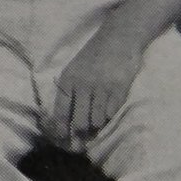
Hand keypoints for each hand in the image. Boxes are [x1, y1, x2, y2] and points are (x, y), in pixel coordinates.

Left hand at [52, 23, 148, 140]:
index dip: (62, 130)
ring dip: (97, 125)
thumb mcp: (74, 70)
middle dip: (80, 135)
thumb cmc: (93, 56)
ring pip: (97, 120)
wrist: (118, 37)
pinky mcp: (119, 88)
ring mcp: (101, 88)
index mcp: (68, 81)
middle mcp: (83, 86)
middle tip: (82, 143)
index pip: (61, 112)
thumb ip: (70, 92)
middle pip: (79, 122)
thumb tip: (66, 119)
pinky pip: (112, 112)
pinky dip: (109, 115)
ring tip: (97, 123)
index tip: (64, 142)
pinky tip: (108, 110)